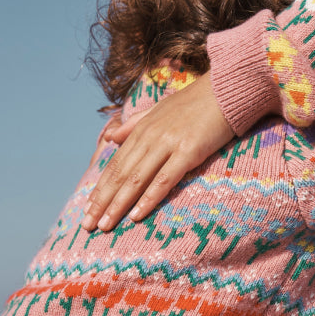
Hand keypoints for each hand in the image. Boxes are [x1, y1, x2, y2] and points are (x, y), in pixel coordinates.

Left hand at [81, 72, 233, 230]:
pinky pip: (164, 180)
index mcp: (142, 129)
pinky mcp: (188, 152)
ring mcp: (168, 144)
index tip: (88, 208)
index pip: (115, 164)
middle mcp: (150, 137)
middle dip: (102, 202)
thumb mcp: (160, 109)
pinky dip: (148, 199)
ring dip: (118, 205)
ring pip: (136, 180)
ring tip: (105, 225)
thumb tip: (110, 137)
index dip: (100, 188)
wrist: (227, 89)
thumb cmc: (197, 102)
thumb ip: (134, 125)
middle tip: (87, 225)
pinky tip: (136, 215)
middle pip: (120, 175)